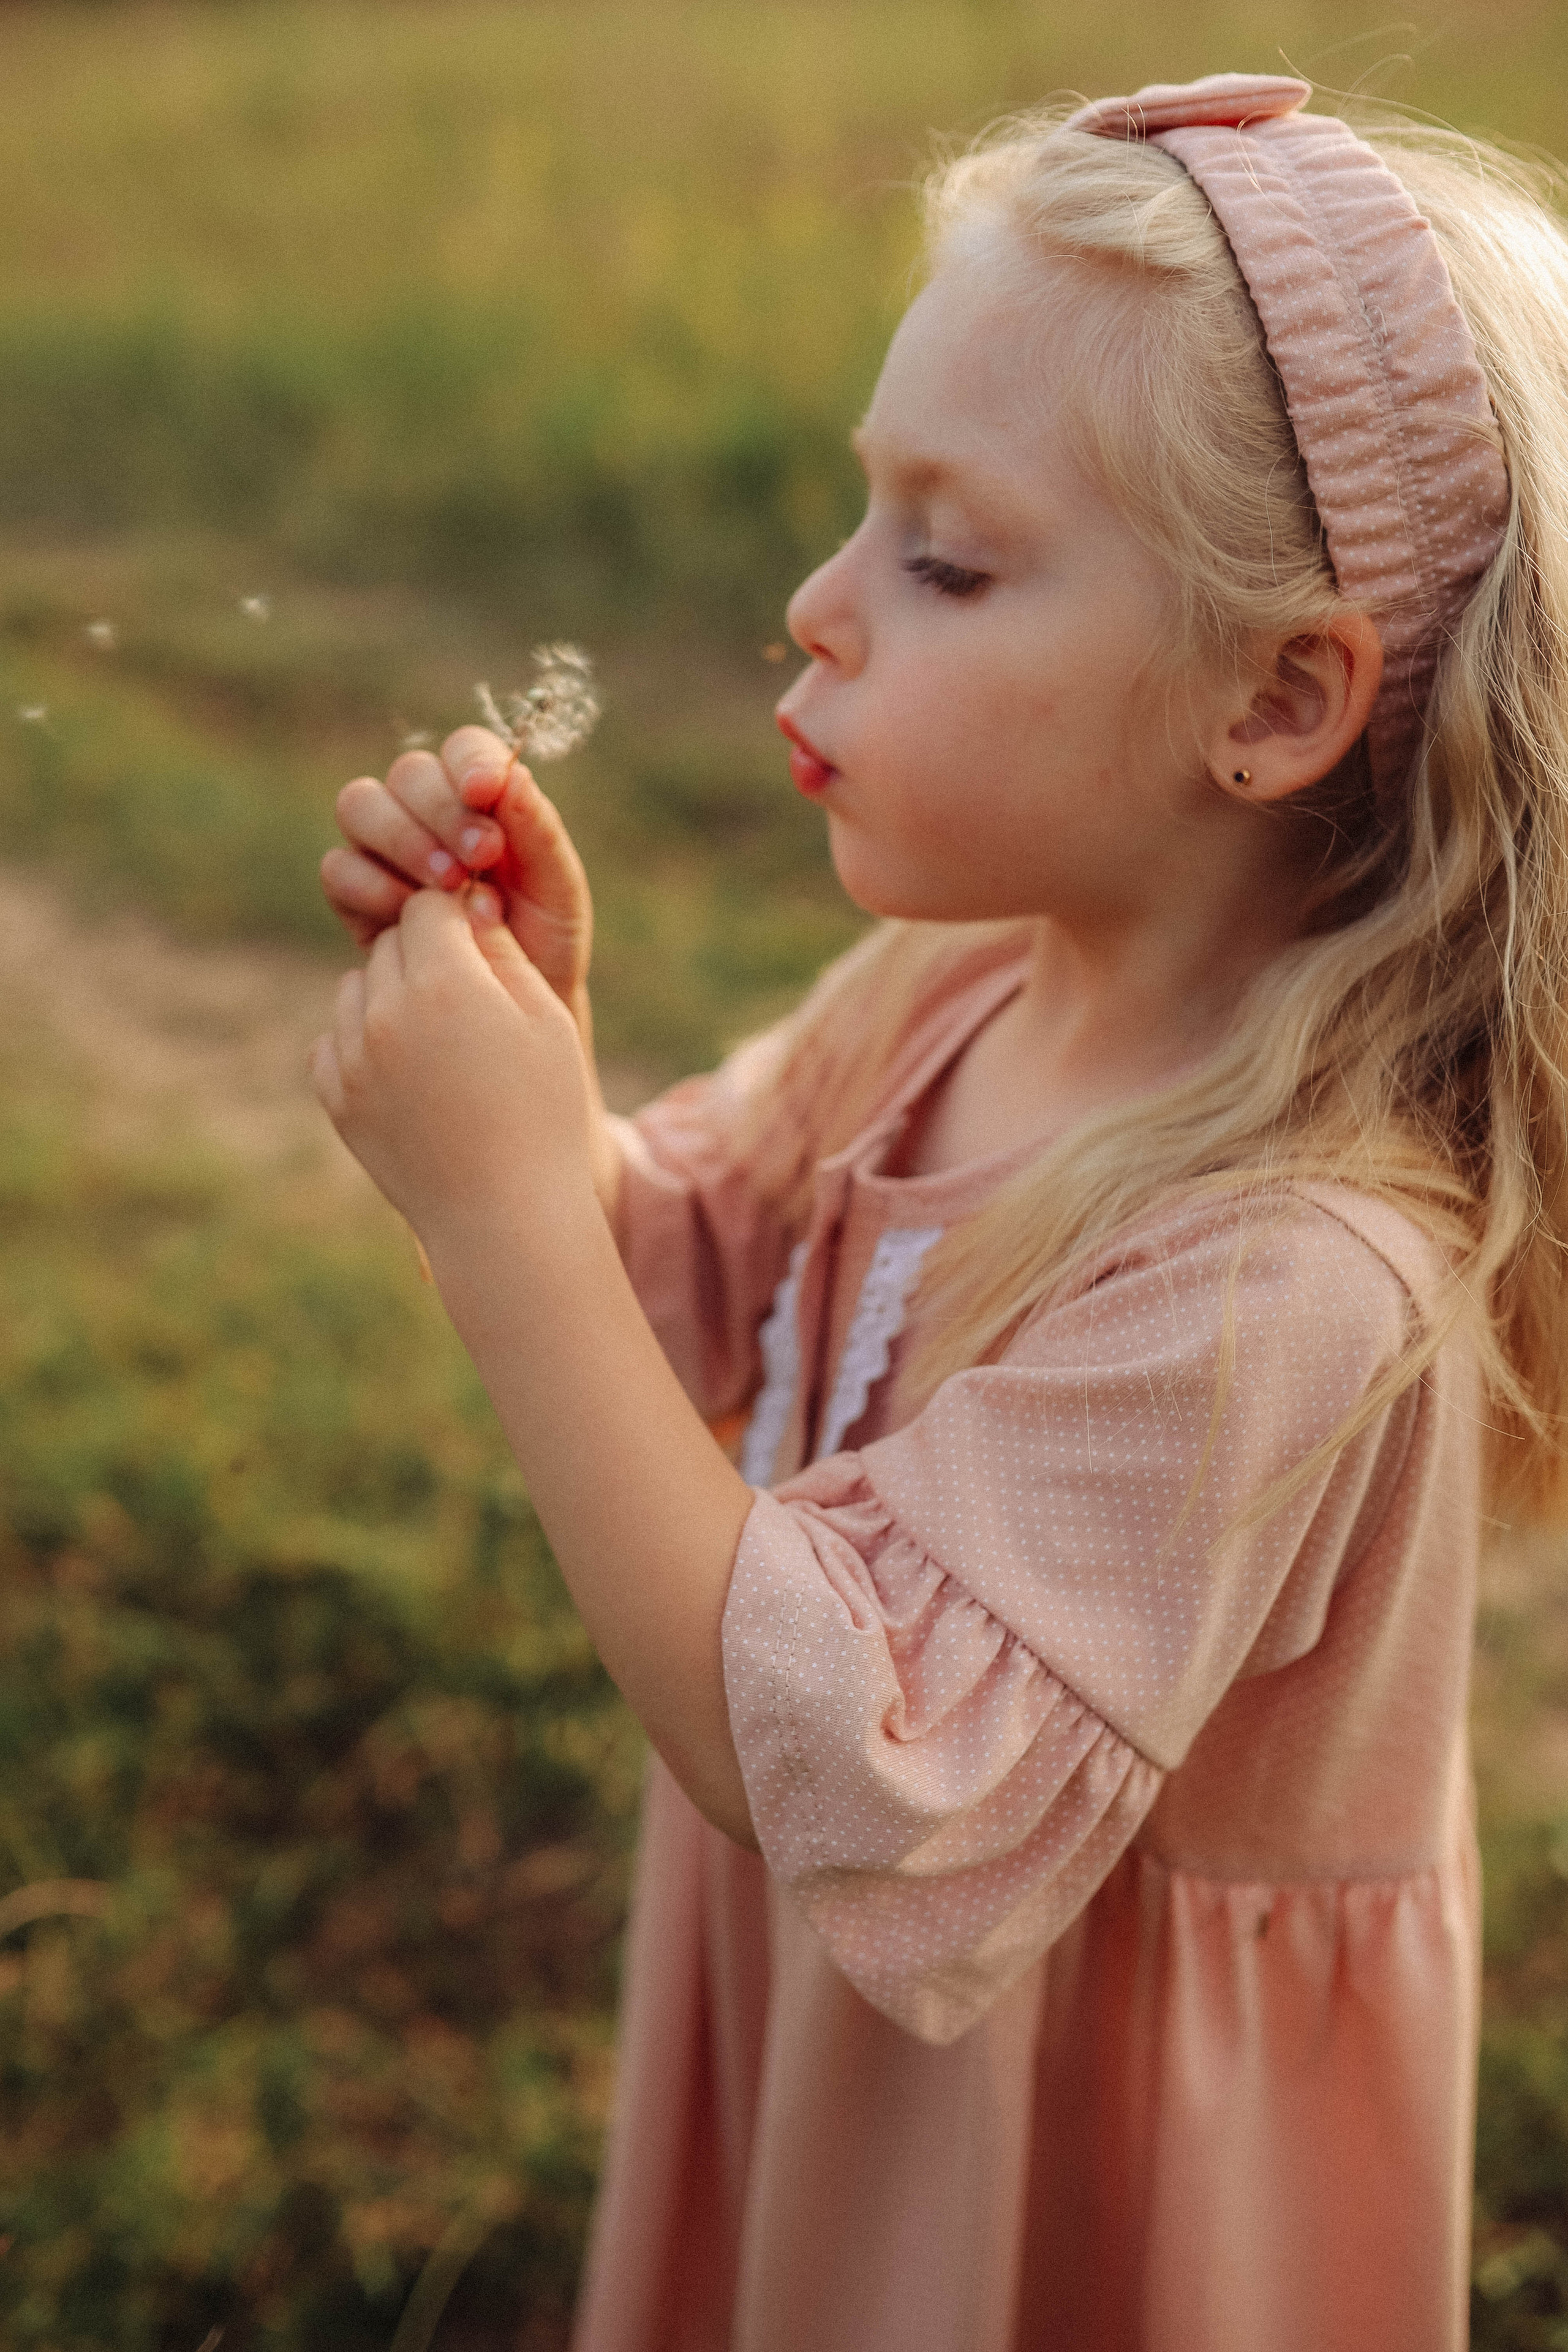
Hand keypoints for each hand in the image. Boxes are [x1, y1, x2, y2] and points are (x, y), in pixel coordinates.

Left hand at [310, 886, 596, 1249]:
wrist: (504, 1216)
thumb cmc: (543, 1115)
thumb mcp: (547, 1022)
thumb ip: (502, 952)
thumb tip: (467, 904)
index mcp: (446, 983)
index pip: (428, 908)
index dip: (457, 922)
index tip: (479, 951)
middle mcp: (387, 1012)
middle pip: (389, 943)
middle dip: (424, 957)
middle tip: (465, 1002)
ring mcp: (354, 1058)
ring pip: (355, 988)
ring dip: (388, 998)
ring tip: (436, 1041)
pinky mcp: (337, 1098)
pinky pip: (333, 1042)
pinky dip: (362, 1046)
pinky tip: (405, 1074)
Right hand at [320, 726, 593, 1013]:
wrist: (508, 1012)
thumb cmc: (541, 944)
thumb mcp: (557, 891)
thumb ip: (538, 832)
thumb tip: (512, 775)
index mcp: (482, 798)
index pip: (464, 748)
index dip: (469, 761)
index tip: (485, 791)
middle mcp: (426, 811)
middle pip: (409, 773)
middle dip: (442, 810)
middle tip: (480, 856)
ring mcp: (384, 848)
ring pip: (360, 806)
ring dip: (402, 840)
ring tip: (447, 887)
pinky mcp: (353, 892)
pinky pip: (339, 867)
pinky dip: (372, 886)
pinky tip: (408, 918)